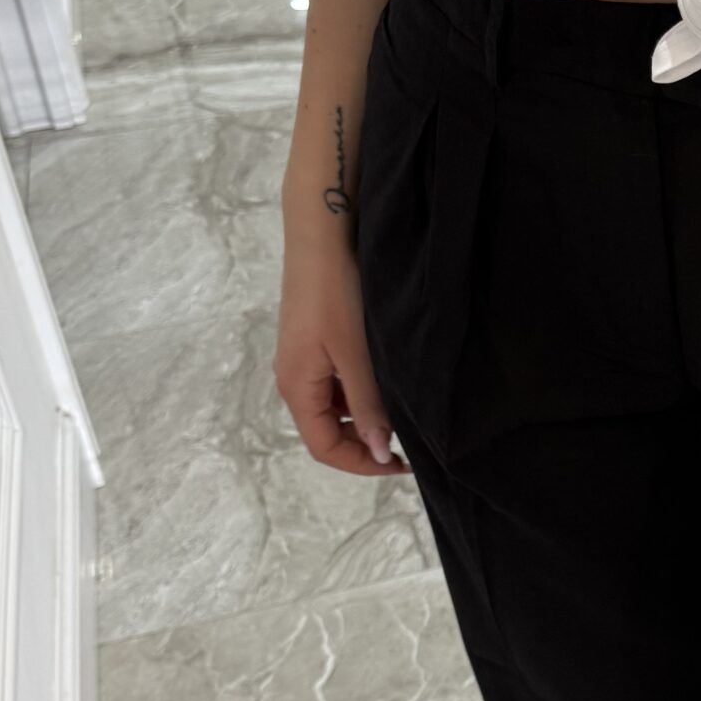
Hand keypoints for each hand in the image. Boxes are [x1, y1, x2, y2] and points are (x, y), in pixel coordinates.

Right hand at [275, 222, 410, 477]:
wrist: (323, 235)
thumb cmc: (336, 294)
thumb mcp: (356, 355)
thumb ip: (367, 406)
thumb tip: (378, 451)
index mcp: (297, 388)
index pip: (323, 448)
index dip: (361, 464)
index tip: (402, 463)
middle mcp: (293, 379)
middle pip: (325, 431)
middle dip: (363, 442)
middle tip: (407, 441)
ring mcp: (302, 359)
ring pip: (332, 406)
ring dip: (362, 416)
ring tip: (400, 410)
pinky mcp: (313, 341)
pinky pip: (334, 382)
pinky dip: (358, 392)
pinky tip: (384, 380)